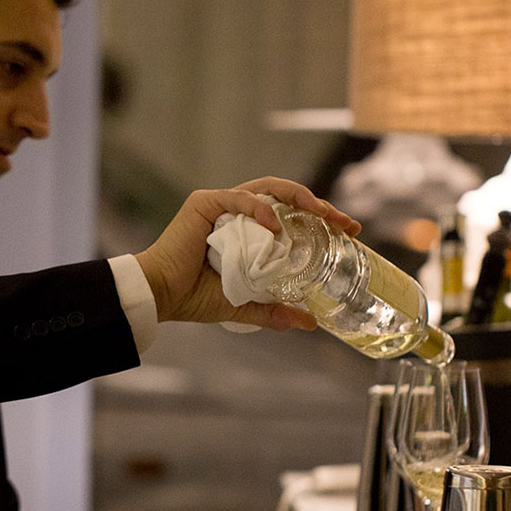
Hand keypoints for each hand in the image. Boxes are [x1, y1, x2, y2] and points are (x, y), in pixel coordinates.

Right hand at [135, 177, 359, 329]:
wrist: (162, 297)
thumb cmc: (195, 297)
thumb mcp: (245, 304)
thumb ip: (274, 310)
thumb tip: (309, 322)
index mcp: (249, 230)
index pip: (291, 215)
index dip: (321, 218)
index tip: (349, 229)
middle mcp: (237, 212)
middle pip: (286, 197)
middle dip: (319, 206)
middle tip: (344, 221)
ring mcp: (221, 205)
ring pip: (267, 188)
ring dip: (297, 197)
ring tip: (320, 212)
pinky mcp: (204, 204)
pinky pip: (238, 199)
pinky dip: (258, 207)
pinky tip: (275, 223)